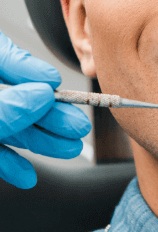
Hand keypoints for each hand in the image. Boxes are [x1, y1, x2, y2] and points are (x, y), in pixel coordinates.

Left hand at [0, 31, 90, 188]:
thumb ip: (5, 106)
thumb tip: (41, 93)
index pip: (1, 57)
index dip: (29, 68)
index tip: (52, 81)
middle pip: (15, 99)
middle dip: (49, 115)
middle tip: (76, 125)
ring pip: (7, 128)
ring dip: (39, 141)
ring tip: (68, 149)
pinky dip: (10, 164)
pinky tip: (28, 175)